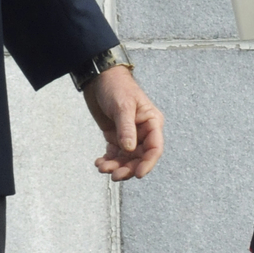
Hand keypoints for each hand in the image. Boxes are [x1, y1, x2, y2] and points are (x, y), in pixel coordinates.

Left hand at [83, 66, 163, 180]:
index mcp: (152, 123)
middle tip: (115, 175)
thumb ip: (126, 128)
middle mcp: (143, 132)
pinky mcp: (116, 136)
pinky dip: (108, 161)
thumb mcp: (122, 106)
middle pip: (140, 158)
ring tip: (102, 168)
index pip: (155, 148)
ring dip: (116, 166)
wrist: (99, 78)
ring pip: (126, 159)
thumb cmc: (116, 86)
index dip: (148, 163)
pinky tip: (99, 163)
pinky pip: (115, 154)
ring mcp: (129, 135)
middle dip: (128, 168)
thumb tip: (129, 149)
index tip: (138, 174)